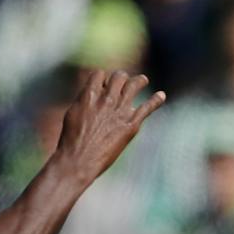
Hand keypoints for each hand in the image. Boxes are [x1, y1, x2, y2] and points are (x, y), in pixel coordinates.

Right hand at [52, 70, 165, 186]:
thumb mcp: (73, 113)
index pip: (100, 74)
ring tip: (143, 80)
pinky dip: (156, 100)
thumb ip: (84, 100)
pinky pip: (147, 108)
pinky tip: (162, 96)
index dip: (102, 78)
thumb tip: (89, 94)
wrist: (79, 159)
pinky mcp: (131, 125)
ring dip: (140, 81)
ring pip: (134, 85)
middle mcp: (107, 99)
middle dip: (121, 77)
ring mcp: (120, 111)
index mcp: (90, 94)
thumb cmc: (71, 139)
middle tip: (123, 80)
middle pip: (118, 76)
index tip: (104, 84)